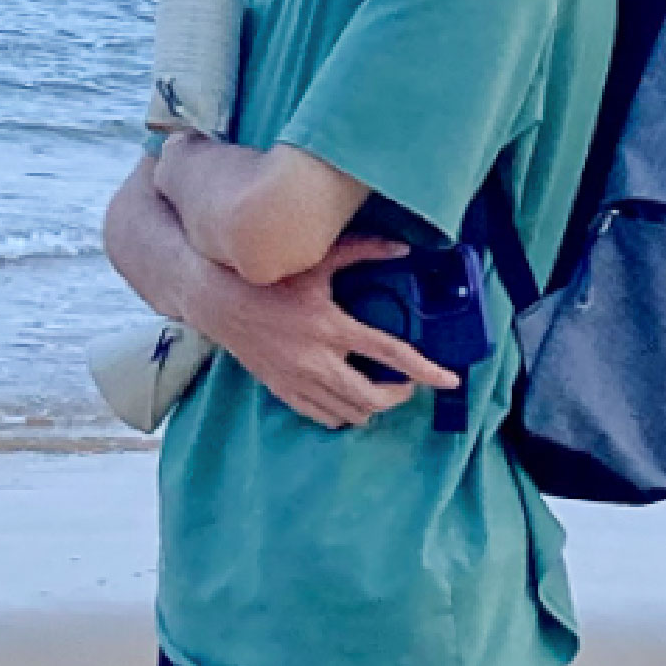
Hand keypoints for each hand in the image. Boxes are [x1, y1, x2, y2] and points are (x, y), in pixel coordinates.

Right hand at [185, 234, 465, 430]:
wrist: (215, 299)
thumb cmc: (266, 276)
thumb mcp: (316, 259)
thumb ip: (364, 250)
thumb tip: (405, 248)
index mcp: (330, 326)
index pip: (390, 354)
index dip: (425, 370)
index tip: (449, 380)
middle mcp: (315, 359)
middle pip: (371, 397)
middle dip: (398, 396)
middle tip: (406, 384)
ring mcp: (297, 379)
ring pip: (349, 413)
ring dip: (372, 406)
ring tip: (379, 390)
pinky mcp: (280, 389)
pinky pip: (321, 417)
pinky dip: (342, 414)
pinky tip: (347, 399)